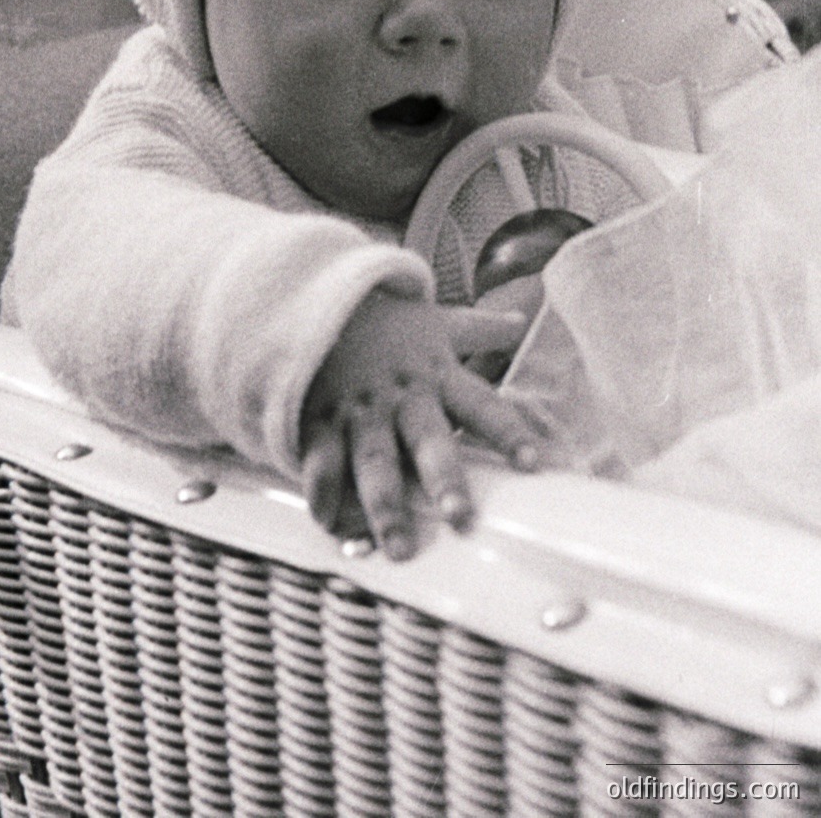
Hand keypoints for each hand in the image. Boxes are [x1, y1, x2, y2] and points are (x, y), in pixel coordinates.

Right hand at [299, 290, 546, 561]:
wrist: (313, 298)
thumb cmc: (381, 320)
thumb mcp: (432, 320)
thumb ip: (478, 328)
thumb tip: (520, 321)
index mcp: (435, 375)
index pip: (480, 405)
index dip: (506, 432)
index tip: (532, 463)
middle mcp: (401, 397)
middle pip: (428, 441)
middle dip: (444, 480)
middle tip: (461, 519)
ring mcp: (359, 411)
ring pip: (375, 462)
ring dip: (386, 505)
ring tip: (398, 547)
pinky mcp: (319, 420)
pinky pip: (321, 460)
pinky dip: (322, 492)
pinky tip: (330, 523)